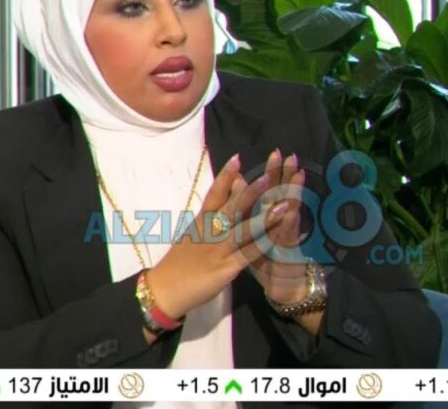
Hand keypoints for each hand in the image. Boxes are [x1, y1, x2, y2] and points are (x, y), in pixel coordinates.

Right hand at [145, 154, 282, 319]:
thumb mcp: (191, 234)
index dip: (225, 177)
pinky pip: (246, 256)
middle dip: (250, 192)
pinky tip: (276, 239)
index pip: (213, 195)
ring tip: (283, 205)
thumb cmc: (178, 262)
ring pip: (243, 231)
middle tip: (267, 175)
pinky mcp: (225, 269)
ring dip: (264, 217)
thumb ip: (207, 216)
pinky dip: (262, 247)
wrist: (164, 290)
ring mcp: (218, 251)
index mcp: (200, 223)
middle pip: (231, 209)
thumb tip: (221, 197)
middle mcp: (210, 233)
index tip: (237, 158)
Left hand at [241, 150, 309, 304]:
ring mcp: (286, 239)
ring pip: (290, 213)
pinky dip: (288, 225)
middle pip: (281, 197)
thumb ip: (244, 211)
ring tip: (298, 175)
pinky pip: (288, 239)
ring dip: (294, 194)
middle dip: (285, 177)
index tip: (275, 153)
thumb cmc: (265, 261)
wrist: (282, 288)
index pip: (269, 192)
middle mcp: (279, 225)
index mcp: (267, 219)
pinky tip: (290, 211)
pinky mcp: (289, 255)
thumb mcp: (252, 236)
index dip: (272, 173)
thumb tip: (235, 183)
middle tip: (290, 156)